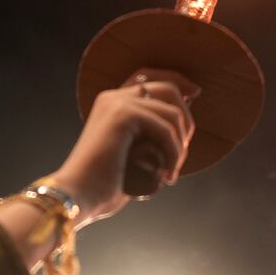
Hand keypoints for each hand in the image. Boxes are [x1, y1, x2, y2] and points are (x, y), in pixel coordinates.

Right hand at [46, 68, 198, 224]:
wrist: (79, 197)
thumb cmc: (105, 187)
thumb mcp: (134, 157)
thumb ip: (152, 138)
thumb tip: (184, 126)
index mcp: (112, 104)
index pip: (149, 78)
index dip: (177, 80)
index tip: (196, 93)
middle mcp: (113, 97)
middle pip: (168, 88)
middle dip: (186, 119)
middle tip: (182, 154)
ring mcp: (117, 103)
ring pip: (172, 113)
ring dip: (180, 146)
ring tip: (170, 173)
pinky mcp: (123, 115)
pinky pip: (166, 130)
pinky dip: (173, 155)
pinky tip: (166, 177)